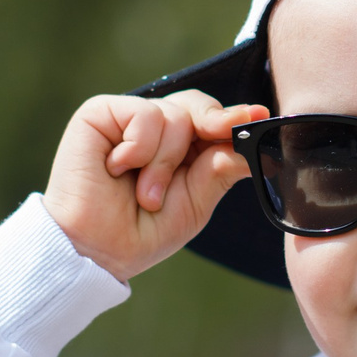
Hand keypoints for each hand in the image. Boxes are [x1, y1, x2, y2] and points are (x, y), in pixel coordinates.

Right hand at [41, 91, 268, 283]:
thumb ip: (221, 170)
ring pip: (174, 116)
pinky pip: (144, 115)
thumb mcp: (195, 203)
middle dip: (212, 125)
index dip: (235, 118)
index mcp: (180, 148)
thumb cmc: (142, 232)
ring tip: (145, 194)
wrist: (98, 251)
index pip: (212, 122)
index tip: (258, 116)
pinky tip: (118, 169)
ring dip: (164, 163)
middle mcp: (154, 129)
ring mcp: (126, 120)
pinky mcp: (100, 114)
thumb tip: (255, 147)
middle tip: (218, 137)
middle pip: (198, 106)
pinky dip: (139, 148)